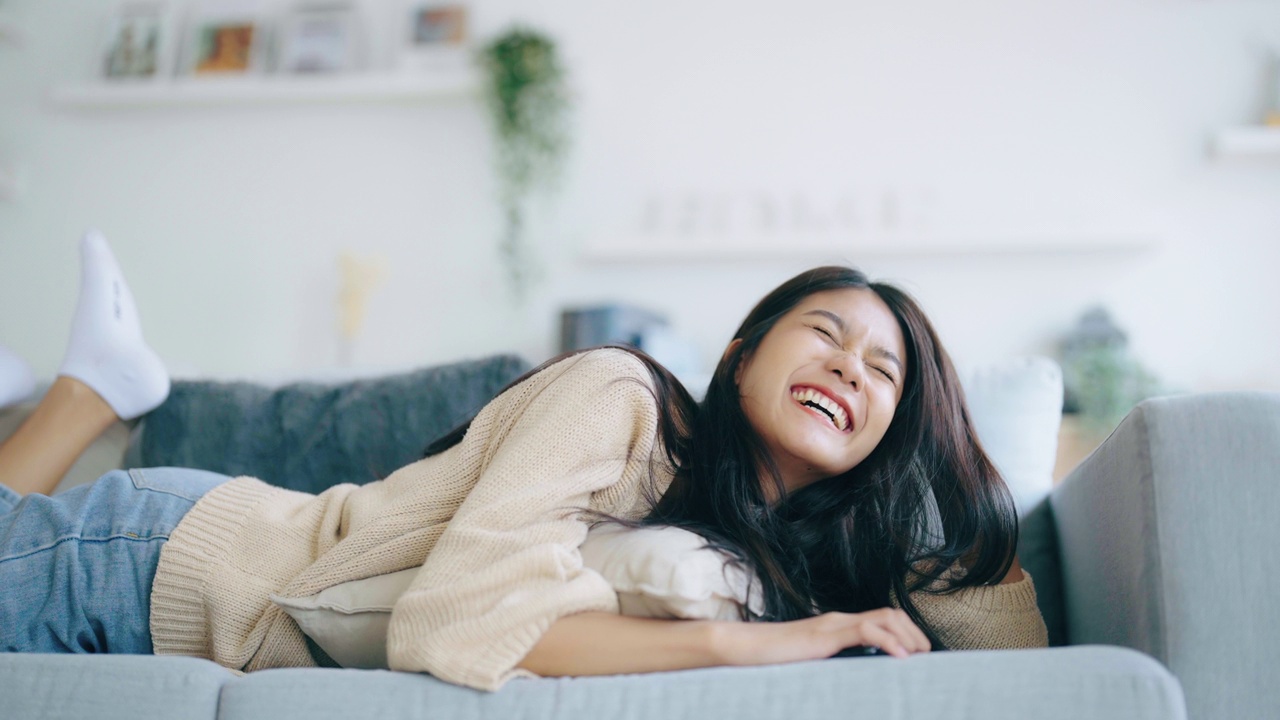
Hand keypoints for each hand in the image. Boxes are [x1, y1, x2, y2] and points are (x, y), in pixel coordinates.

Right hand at [716, 608, 931, 665]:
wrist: (743, 650)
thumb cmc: (772, 662)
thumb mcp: (811, 666)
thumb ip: (832, 668)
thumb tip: (853, 684)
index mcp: (837, 627)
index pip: (882, 619)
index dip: (907, 632)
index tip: (920, 656)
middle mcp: (838, 620)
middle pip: (890, 614)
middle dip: (914, 632)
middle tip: (926, 658)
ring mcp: (832, 625)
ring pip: (883, 617)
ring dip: (907, 635)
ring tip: (918, 657)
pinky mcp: (824, 636)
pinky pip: (864, 630)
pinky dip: (888, 641)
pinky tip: (900, 658)